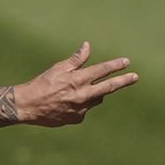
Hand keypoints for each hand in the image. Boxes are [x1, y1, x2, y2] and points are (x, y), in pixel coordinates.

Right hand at [12, 42, 136, 126]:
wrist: (28, 106)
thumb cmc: (43, 83)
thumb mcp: (59, 68)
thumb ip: (77, 59)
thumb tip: (87, 46)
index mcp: (78, 79)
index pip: (102, 70)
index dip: (116, 65)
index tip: (127, 62)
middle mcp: (82, 94)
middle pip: (109, 87)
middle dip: (123, 81)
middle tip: (135, 77)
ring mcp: (81, 108)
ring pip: (97, 98)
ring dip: (95, 93)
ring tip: (78, 90)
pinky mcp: (77, 118)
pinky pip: (86, 109)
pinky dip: (82, 103)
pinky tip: (67, 102)